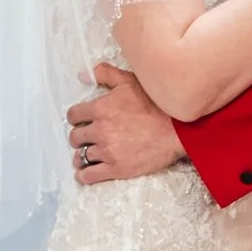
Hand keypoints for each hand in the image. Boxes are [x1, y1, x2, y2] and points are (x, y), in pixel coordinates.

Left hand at [69, 64, 185, 185]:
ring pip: (81, 157)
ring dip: (82, 156)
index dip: (76, 118)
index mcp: (100, 108)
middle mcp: (100, 130)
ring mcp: (107, 151)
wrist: (178, 130)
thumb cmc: (157, 104)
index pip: (73, 115)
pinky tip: (85, 173)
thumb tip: (83, 76)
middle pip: (75, 137)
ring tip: (87, 156)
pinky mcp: (116, 168)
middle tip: (87, 138)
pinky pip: (89, 175)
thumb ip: (105, 75)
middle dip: (79, 137)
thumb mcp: (130, 81)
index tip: (81, 121)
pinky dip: (84, 175)